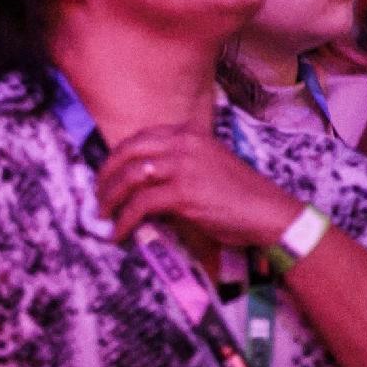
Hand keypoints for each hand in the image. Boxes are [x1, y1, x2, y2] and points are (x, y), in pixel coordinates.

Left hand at [95, 126, 299, 248]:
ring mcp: (182, 166)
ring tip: (103, 215)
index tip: (106, 175)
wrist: (268, 212)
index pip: (139, 139)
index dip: (117, 157)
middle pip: (127, 153)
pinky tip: (119, 233)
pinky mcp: (182, 193)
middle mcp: (183, 143)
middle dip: (105, 176)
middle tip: (98, 196)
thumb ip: (178, 164)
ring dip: (109, 199)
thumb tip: (141, 182)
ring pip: (129, 178)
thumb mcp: (208, 164)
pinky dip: (124, 221)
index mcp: (188, 133)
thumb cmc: (240, 194)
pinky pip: (140, 205)